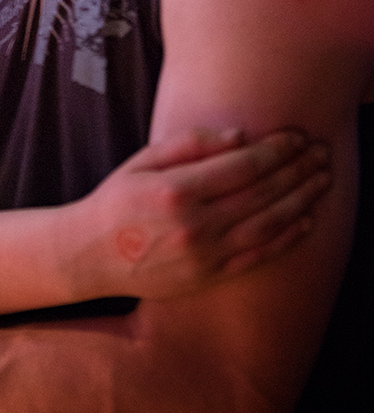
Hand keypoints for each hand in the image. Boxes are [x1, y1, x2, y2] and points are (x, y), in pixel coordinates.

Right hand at [78, 127, 330, 298]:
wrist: (91, 255)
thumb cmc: (117, 200)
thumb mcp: (142, 160)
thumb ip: (189, 144)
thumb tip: (240, 136)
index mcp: (176, 190)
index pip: (242, 166)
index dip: (276, 149)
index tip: (297, 135)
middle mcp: (195, 225)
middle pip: (262, 194)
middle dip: (297, 170)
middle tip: (320, 152)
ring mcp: (205, 256)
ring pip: (268, 225)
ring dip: (301, 200)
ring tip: (322, 181)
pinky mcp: (209, 277)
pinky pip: (259, 257)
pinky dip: (286, 238)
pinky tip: (305, 220)